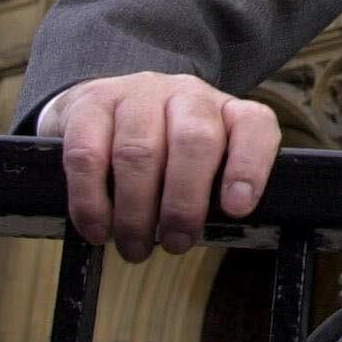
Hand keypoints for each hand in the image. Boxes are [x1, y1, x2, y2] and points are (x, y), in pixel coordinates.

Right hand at [39, 72, 280, 262]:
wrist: (98, 106)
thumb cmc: (160, 152)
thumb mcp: (198, 164)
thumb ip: (212, 187)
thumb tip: (219, 227)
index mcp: (224, 110)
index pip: (253, 124)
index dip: (250, 165)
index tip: (237, 208)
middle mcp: (185, 95)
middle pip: (194, 140)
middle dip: (184, 203)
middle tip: (176, 243)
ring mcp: (137, 94)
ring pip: (139, 151)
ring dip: (136, 212)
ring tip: (135, 247)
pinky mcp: (89, 104)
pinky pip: (87, 155)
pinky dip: (91, 202)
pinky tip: (98, 228)